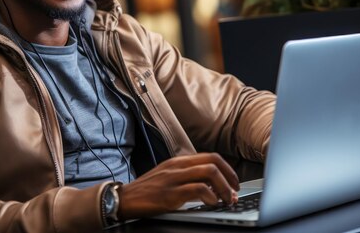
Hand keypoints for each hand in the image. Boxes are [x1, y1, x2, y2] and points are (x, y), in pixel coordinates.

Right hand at [117, 152, 239, 219]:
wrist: (124, 199)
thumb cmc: (147, 190)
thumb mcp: (168, 177)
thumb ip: (187, 176)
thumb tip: (211, 185)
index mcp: (179, 161)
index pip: (210, 156)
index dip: (227, 169)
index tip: (234, 183)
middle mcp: (178, 166)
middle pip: (213, 162)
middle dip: (230, 177)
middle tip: (234, 192)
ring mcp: (174, 178)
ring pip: (209, 173)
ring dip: (224, 188)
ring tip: (227, 200)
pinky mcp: (170, 194)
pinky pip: (197, 189)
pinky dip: (210, 196)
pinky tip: (212, 203)